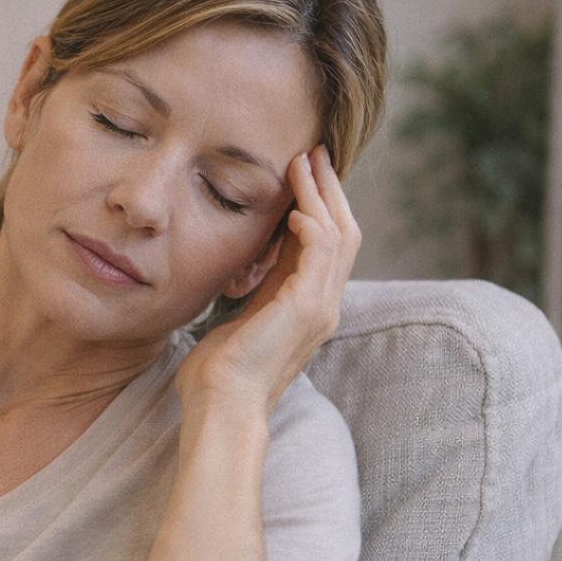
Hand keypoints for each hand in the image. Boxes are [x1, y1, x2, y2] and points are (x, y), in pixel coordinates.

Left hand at [177, 145, 359, 416]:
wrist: (220, 406)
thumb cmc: (218, 373)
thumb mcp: (239, 319)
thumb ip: (252, 291)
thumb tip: (243, 265)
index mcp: (307, 308)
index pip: (325, 246)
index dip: (317, 207)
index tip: (302, 174)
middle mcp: (323, 306)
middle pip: (343, 233)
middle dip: (328, 191)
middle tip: (313, 154)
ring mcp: (320, 307)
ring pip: (338, 235)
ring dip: (321, 195)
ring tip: (304, 162)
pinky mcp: (306, 307)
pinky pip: (321, 250)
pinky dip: (311, 221)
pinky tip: (292, 206)